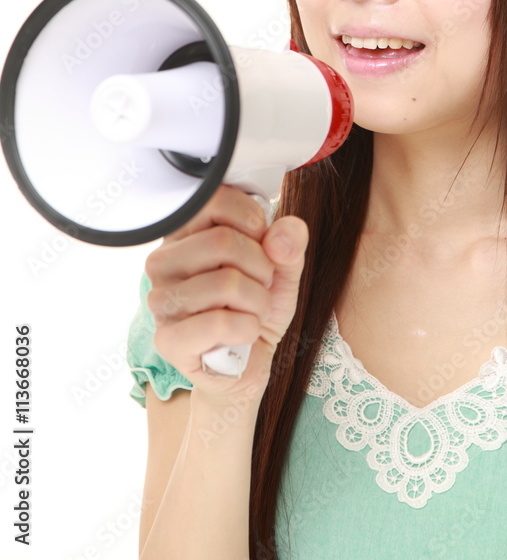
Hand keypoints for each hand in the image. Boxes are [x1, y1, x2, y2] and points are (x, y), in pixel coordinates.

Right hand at [144, 184, 308, 405]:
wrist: (246, 364)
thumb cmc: (254, 308)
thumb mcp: (282, 269)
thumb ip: (289, 243)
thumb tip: (283, 235)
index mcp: (185, 234)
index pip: (213, 199)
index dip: (252, 219)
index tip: (262, 241)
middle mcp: (163, 262)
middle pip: (223, 241)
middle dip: (261, 266)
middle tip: (261, 285)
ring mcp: (160, 301)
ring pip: (226, 282)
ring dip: (258, 301)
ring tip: (254, 310)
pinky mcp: (168, 339)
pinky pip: (220, 322)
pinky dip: (248, 328)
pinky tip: (244, 334)